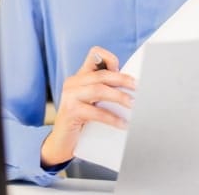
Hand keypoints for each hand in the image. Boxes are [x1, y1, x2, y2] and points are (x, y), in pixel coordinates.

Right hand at [41, 46, 135, 166]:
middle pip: (101, 74)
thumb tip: (132, 88)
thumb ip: (106, 91)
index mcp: (80, 77)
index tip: (125, 71)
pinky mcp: (70, 111)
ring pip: (98, 89)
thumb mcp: (93, 102)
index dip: (110, 58)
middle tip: (137, 87)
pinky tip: (122, 124)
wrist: (61, 144)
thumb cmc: (81, 122)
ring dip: (119, 97)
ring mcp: (69, 96)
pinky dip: (111, 118)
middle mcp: (73, 82)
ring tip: (132, 105)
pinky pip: (95, 112)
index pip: (94, 55)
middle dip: (122, 80)